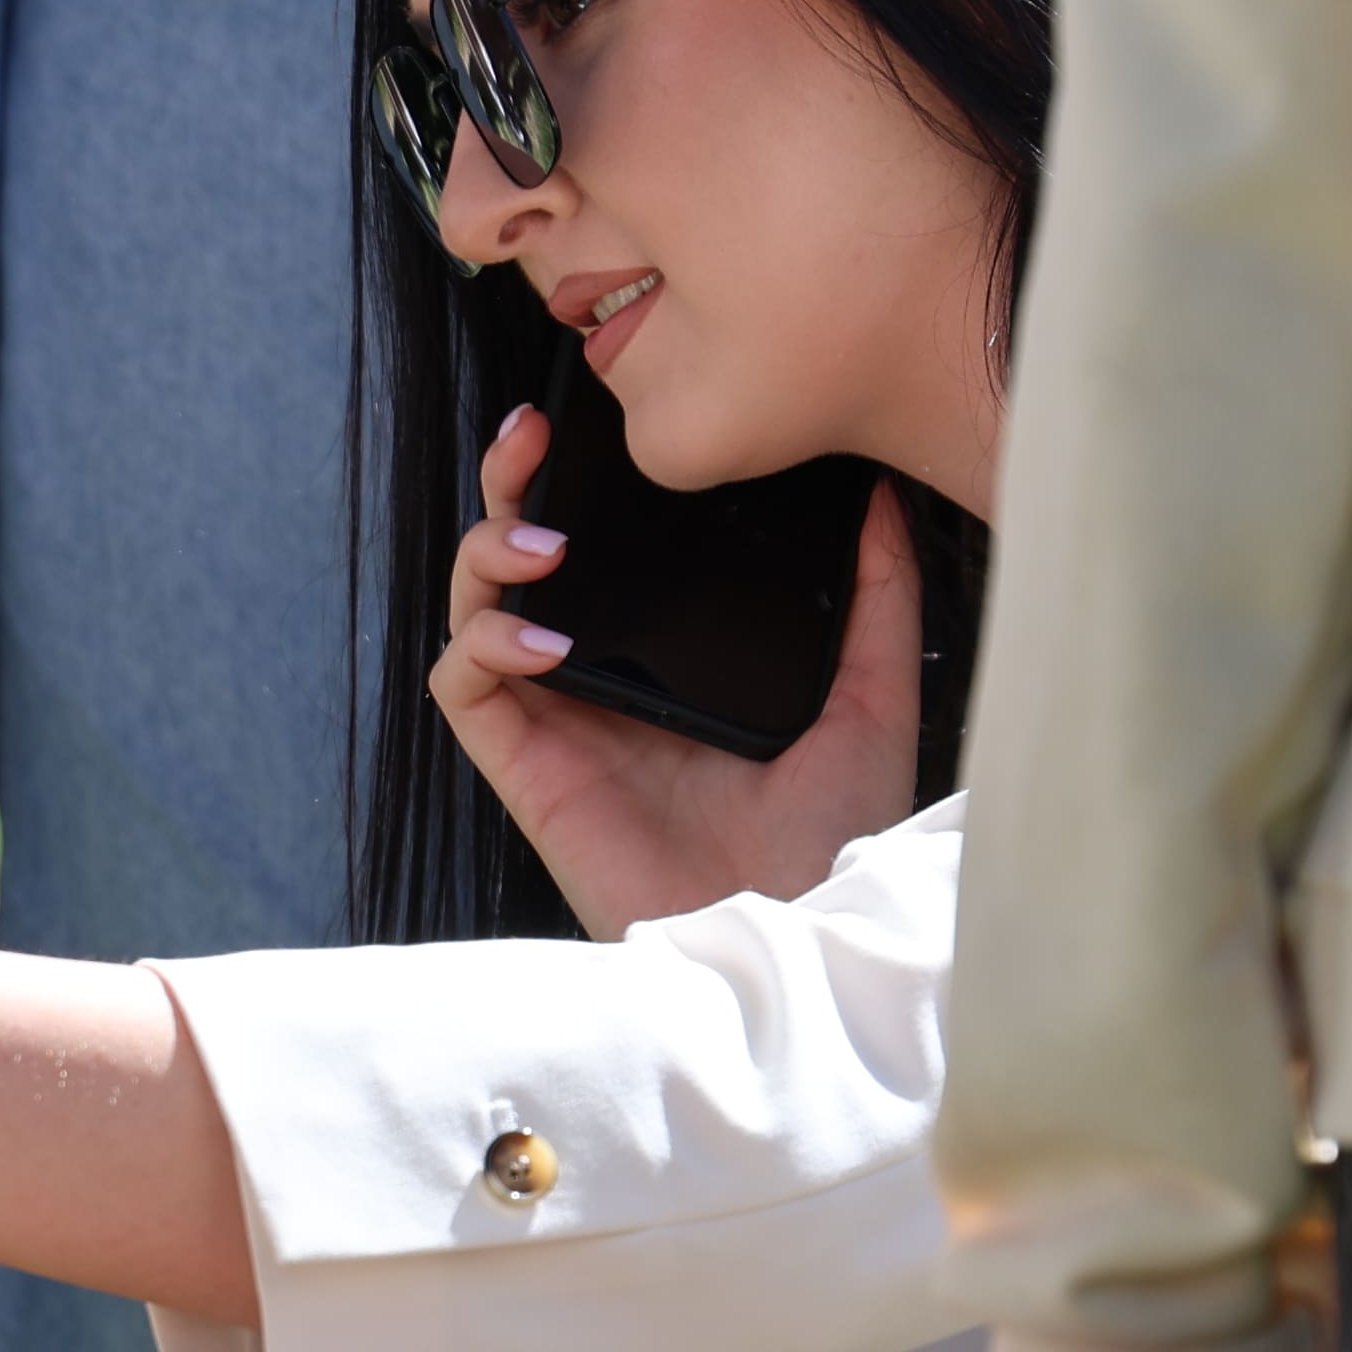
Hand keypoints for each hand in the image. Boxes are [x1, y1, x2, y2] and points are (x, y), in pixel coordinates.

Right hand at [431, 407, 926, 936]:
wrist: (800, 929)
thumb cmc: (835, 839)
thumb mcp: (872, 698)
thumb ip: (875, 601)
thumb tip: (886, 499)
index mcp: (669, 656)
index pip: (603, 548)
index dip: (586, 481)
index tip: (605, 422)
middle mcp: (603, 679)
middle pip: (523, 559)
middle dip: (511, 484)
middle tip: (533, 434)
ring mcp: (559, 721)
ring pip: (475, 609)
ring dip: (487, 554)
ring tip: (542, 543)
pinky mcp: (528, 769)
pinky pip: (464, 688)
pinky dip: (484, 645)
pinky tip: (544, 637)